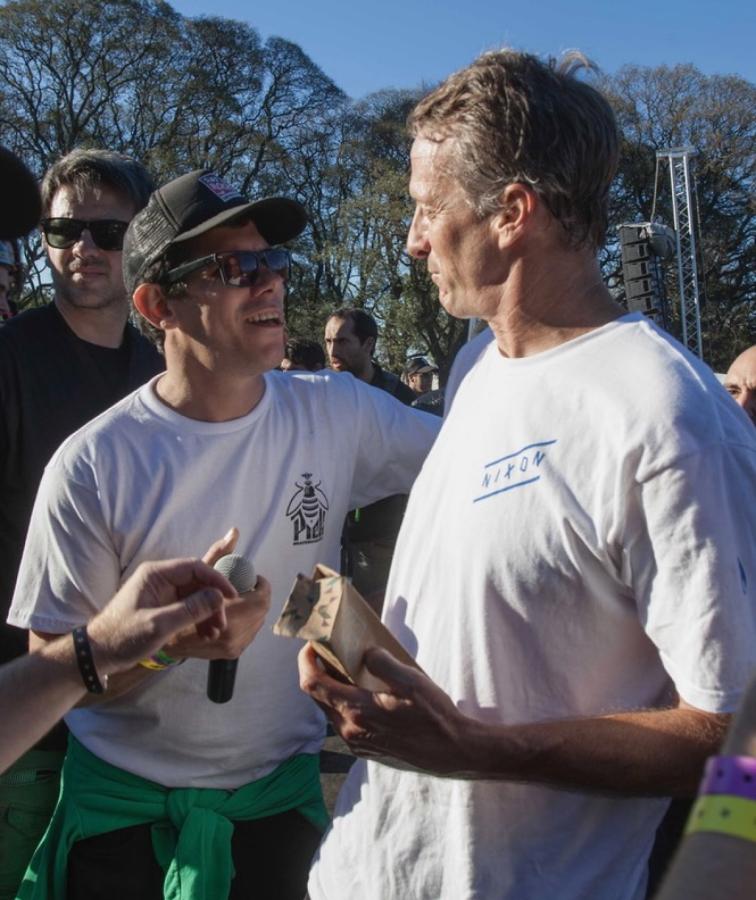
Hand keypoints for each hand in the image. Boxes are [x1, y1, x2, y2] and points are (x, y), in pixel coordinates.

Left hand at [87, 558, 236, 674]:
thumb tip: (219, 597)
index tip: (231, 596)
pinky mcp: (162, 607)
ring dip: (207, 612)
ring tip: (214, 632)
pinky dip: (198, 619)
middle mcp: (160, 579)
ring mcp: (161, 593)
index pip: (195, 567)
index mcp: (156, 574)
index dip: (216, 580)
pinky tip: (204, 634)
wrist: (97, 654)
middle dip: (213, 601)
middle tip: (221, 622)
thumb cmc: (123, 636)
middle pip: (197, 582)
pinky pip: (187, 607)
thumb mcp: (159, 624)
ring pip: (195, 596)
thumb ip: (190, 610)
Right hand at [164, 526, 271, 659]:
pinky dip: (242, 620)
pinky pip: (248, 633)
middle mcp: (231, 636)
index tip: (249, 577)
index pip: (262, 598)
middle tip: (240, 585)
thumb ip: (216, 555)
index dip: (259, 584)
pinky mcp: (228, 654)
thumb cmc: (162, 607)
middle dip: (254, 594)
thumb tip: (235, 531)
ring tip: (232, 599)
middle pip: (261, 609)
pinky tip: (228, 613)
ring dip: (249, 608)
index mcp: (227, 618)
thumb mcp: (191, 576)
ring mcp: (230, 648)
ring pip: (256, 621)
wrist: (139, 641)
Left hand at [298, 643, 470, 774]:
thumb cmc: (434, 716)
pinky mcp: (365, 749)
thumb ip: (384, 664)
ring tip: (348, 669)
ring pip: (329, 710)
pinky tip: (363, 692)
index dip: (306, 661)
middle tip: (329, 651)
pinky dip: (344, 703)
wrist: (451, 752)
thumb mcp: (411, 682)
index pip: (313, 684)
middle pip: (317, 696)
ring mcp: (356, 743)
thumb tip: (365, 652)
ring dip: (332, 688)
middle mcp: (350, 730)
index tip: (312, 645)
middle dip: (318, 671)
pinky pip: (343, 722)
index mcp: (357, 711)